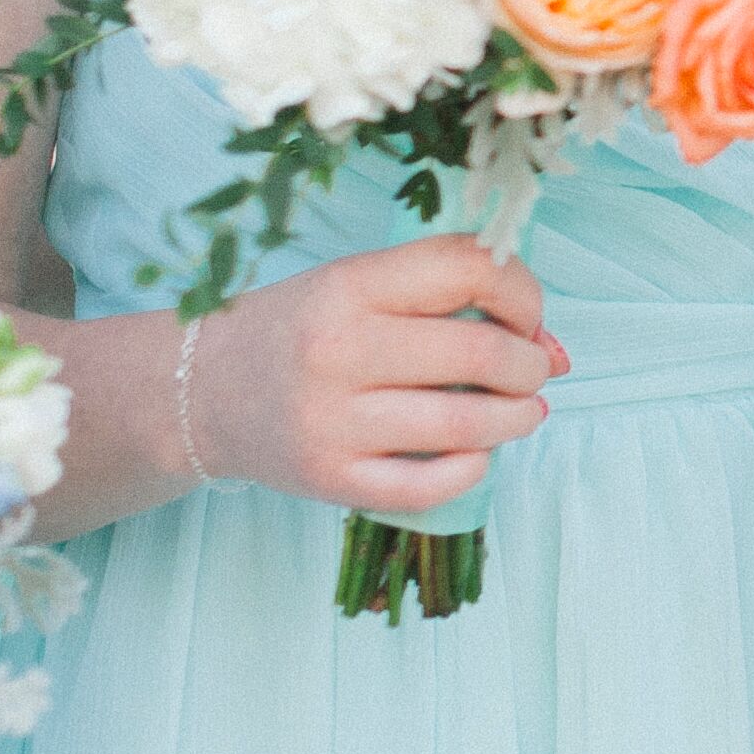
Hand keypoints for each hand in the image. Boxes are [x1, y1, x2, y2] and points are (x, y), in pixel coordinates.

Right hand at [187, 235, 563, 515]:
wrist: (200, 390)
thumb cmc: (302, 329)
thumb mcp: (361, 286)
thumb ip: (449, 299)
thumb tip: (553, 350)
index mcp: (349, 285)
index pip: (469, 269)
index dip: (523, 293)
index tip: (525, 316)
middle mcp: (337, 350)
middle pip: (480, 354)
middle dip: (530, 365)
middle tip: (533, 370)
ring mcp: (330, 421)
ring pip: (465, 425)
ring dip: (518, 418)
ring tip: (523, 411)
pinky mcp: (329, 480)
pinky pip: (429, 485)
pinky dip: (473, 468)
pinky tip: (477, 452)